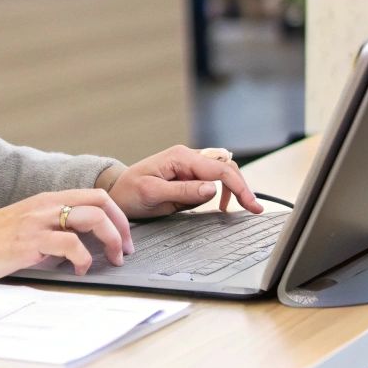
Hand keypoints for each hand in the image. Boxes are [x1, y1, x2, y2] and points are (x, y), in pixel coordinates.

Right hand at [0, 188, 133, 283]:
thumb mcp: (29, 229)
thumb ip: (55, 231)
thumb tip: (83, 248)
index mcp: (48, 200)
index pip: (95, 195)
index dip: (117, 215)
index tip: (125, 236)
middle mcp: (46, 205)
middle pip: (101, 202)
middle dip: (122, 225)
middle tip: (125, 249)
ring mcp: (39, 221)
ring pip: (92, 218)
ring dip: (111, 240)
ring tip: (111, 259)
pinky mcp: (30, 241)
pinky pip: (70, 244)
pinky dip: (84, 258)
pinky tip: (80, 269)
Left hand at [109, 145, 264, 219]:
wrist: (115, 194)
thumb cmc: (129, 193)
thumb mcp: (153, 194)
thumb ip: (183, 190)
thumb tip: (212, 189)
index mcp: (181, 157)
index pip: (219, 169)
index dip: (238, 186)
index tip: (250, 204)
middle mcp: (188, 158)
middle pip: (226, 168)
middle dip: (241, 187)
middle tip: (252, 208)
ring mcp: (190, 167)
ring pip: (222, 174)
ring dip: (231, 191)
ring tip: (231, 209)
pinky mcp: (190, 177)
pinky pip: (212, 182)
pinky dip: (221, 193)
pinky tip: (221, 205)